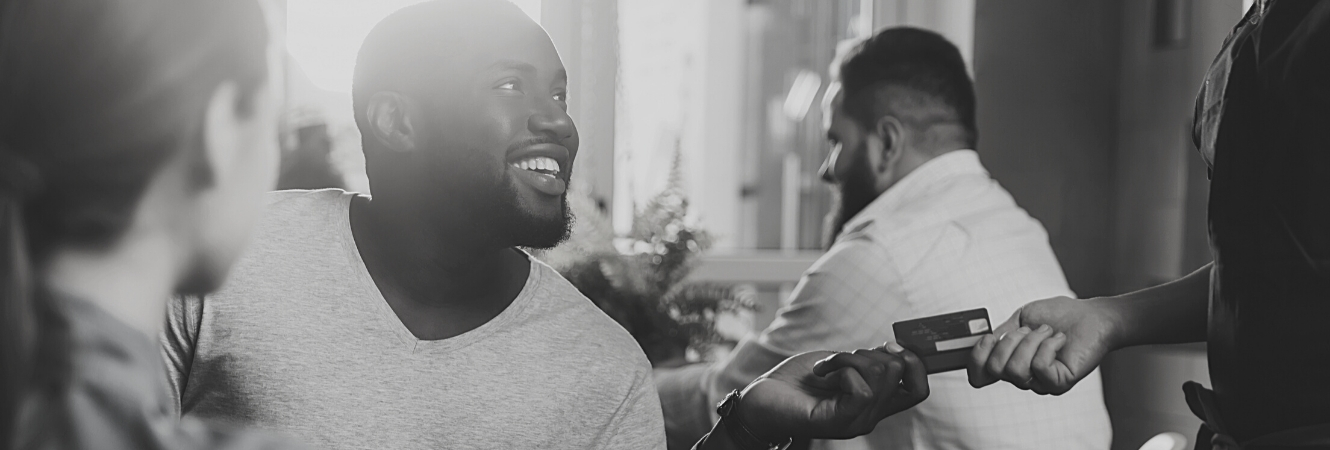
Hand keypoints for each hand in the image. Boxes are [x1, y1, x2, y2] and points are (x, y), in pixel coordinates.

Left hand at [734, 344, 928, 440]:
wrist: (760, 400)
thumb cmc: (796, 381)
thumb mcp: (840, 365)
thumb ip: (868, 362)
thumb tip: (896, 347)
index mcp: (874, 403)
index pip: (919, 389)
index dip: (916, 362)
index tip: (891, 345)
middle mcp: (870, 416)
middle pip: (899, 371)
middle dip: (868, 351)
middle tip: (839, 359)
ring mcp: (855, 421)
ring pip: (880, 374)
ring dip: (848, 357)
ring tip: (824, 366)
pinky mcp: (836, 422)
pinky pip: (861, 388)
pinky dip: (839, 368)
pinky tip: (820, 371)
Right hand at [967, 296, 1119, 394]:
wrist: (1089, 316)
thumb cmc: (1058, 316)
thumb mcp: (1020, 319)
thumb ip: (999, 333)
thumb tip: (981, 340)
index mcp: (1010, 362)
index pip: (979, 377)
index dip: (976, 358)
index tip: (990, 337)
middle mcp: (1023, 376)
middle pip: (995, 370)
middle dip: (1009, 342)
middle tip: (1028, 330)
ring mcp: (1040, 383)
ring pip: (1016, 370)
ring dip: (1030, 342)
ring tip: (1046, 332)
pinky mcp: (1058, 383)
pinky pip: (1039, 367)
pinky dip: (1048, 346)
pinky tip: (1059, 339)